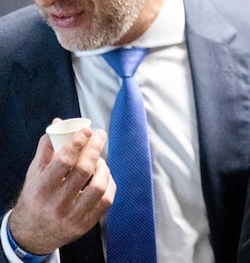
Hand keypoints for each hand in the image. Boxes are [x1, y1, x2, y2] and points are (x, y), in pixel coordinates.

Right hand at [8, 122, 114, 254]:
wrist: (31, 235)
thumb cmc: (34, 198)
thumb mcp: (34, 175)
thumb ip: (46, 150)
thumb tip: (58, 124)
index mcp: (40, 190)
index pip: (63, 161)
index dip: (78, 142)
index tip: (87, 130)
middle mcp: (56, 205)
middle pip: (84, 170)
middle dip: (94, 148)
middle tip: (99, 135)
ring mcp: (72, 217)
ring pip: (98, 186)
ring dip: (103, 167)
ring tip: (100, 160)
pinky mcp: (85, 225)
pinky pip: (106, 201)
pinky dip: (109, 184)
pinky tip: (105, 176)